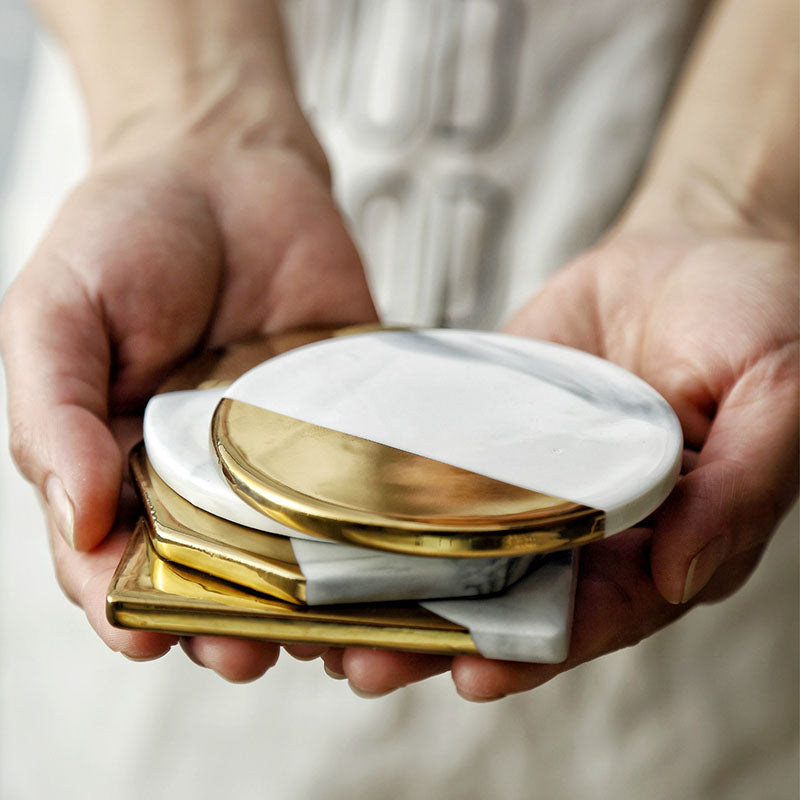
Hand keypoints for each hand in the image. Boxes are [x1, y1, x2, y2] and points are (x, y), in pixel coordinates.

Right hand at [0, 98, 376, 680]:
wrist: (226, 166)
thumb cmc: (124, 232)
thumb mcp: (55, 312)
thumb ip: (52, 413)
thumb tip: (82, 517)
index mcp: (116, 461)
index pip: (111, 559)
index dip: (123, 605)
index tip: (145, 635)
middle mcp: (198, 473)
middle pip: (209, 577)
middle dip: (224, 625)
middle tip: (246, 649)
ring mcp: (277, 454)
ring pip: (294, 555)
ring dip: (308, 602)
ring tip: (327, 632)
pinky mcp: (342, 423)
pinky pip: (361, 490)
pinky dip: (376, 535)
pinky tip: (390, 569)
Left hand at [318, 226, 796, 699]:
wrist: (692, 253)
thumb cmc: (755, 320)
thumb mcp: (776, 394)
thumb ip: (740, 490)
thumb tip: (678, 579)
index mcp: (668, 538)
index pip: (601, 613)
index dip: (540, 647)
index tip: (473, 673)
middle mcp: (596, 525)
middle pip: (517, 598)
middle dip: (445, 636)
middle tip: (367, 663)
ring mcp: (536, 481)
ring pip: (467, 548)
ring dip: (403, 586)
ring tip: (327, 620)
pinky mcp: (493, 435)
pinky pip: (441, 475)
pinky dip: (394, 505)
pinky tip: (339, 520)